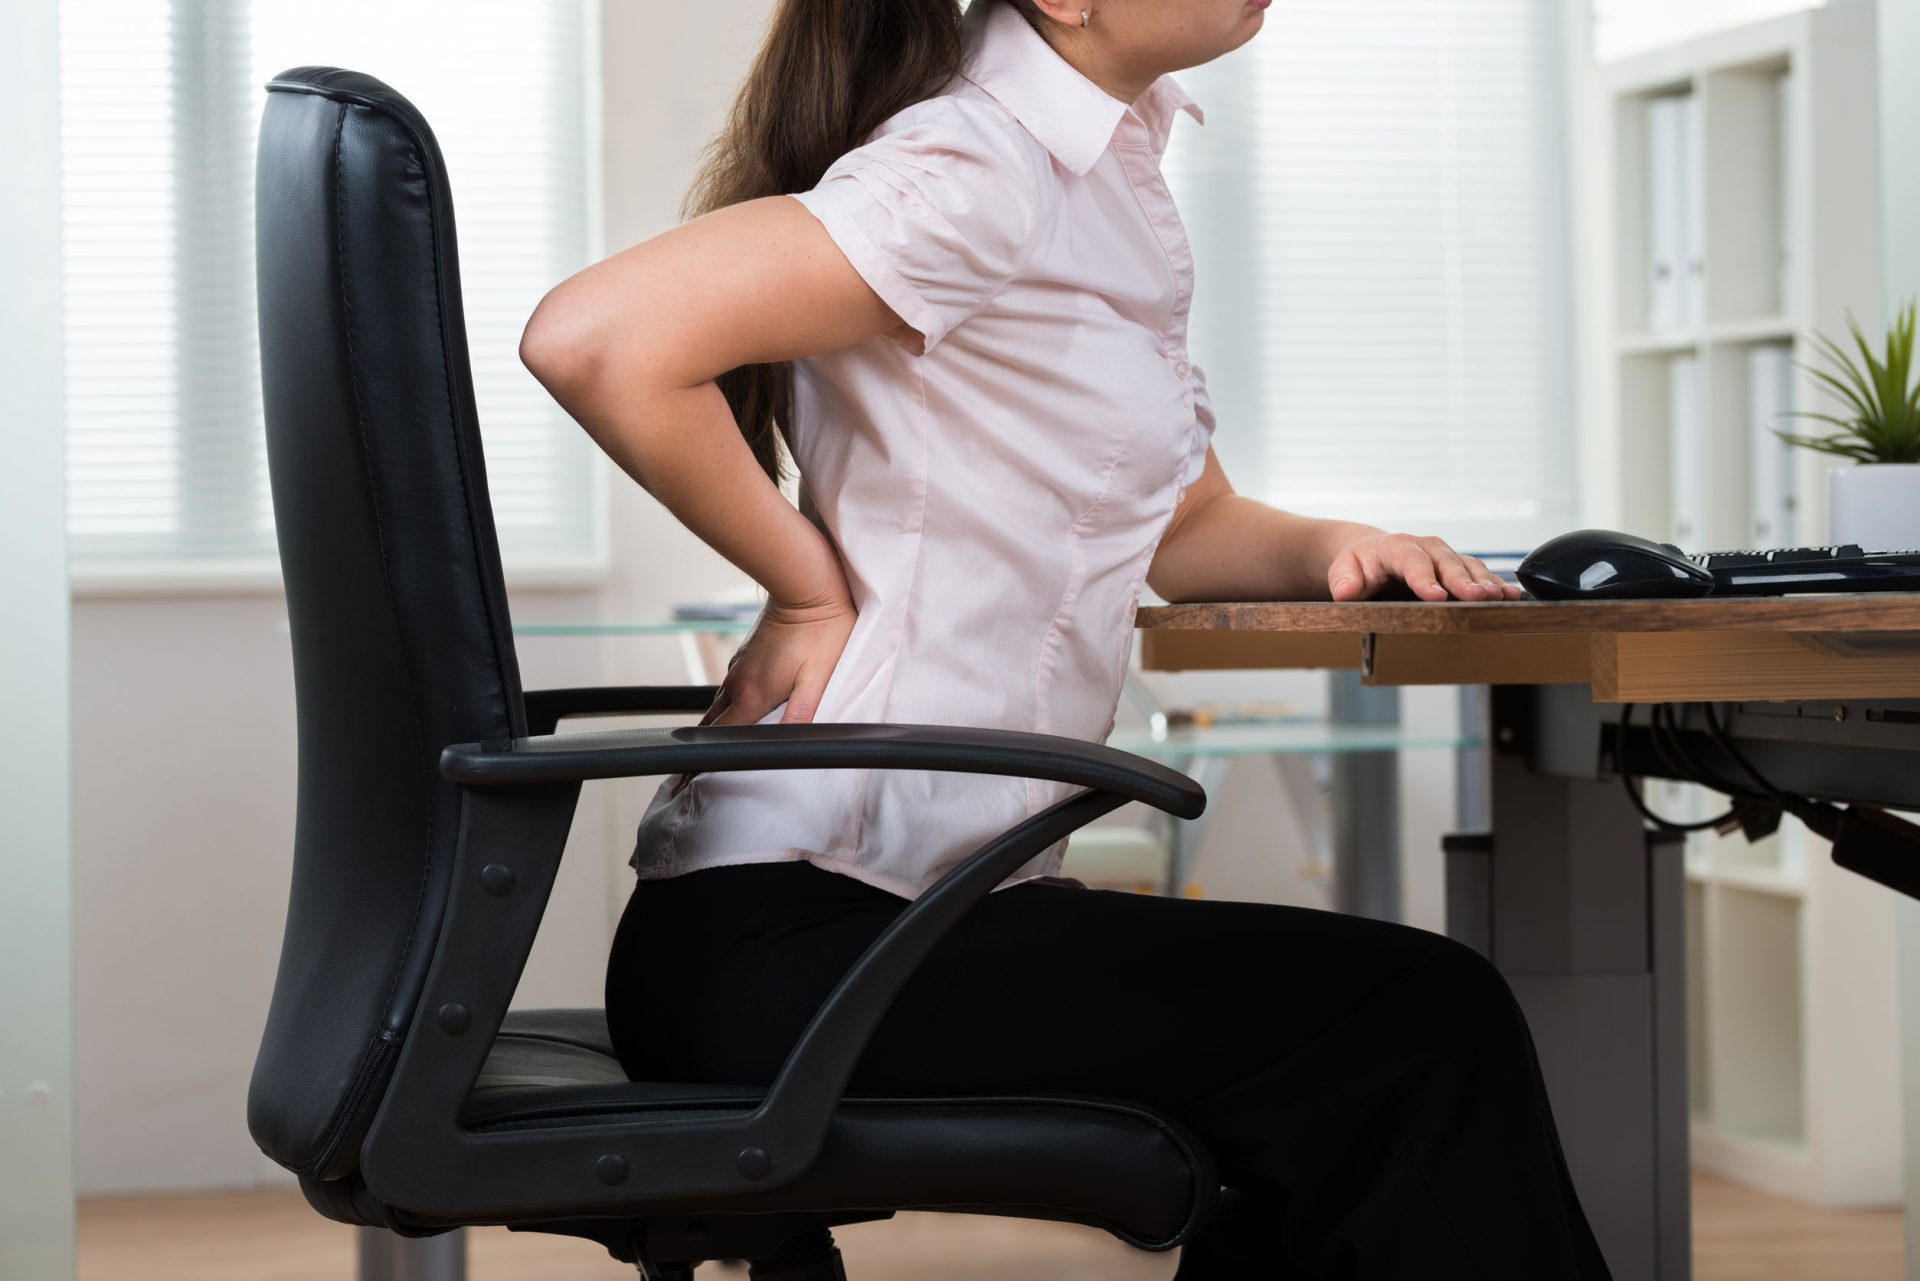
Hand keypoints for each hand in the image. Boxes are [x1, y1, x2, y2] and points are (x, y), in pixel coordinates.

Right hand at [669, 586, 857, 797]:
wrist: (805, 588)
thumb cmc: (821, 633)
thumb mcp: (818, 679)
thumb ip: (801, 715)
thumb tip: (785, 747)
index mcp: (752, 695)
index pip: (719, 739)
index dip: (700, 764)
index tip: (684, 783)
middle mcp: (738, 682)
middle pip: (710, 726)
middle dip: (696, 752)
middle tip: (684, 778)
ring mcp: (738, 667)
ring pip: (718, 706)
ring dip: (709, 730)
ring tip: (703, 751)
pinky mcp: (745, 656)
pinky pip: (729, 689)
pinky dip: (724, 708)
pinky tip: (731, 715)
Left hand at [1326, 532, 1522, 602]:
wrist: (1372, 553)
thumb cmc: (1359, 565)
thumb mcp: (1344, 571)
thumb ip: (1344, 580)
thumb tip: (1345, 590)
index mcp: (1395, 547)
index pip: (1410, 560)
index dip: (1424, 577)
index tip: (1436, 595)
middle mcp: (1425, 547)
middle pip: (1446, 562)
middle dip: (1462, 580)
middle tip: (1477, 597)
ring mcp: (1444, 556)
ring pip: (1468, 566)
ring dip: (1485, 582)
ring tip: (1500, 597)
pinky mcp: (1457, 566)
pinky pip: (1480, 573)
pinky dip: (1496, 584)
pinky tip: (1511, 596)